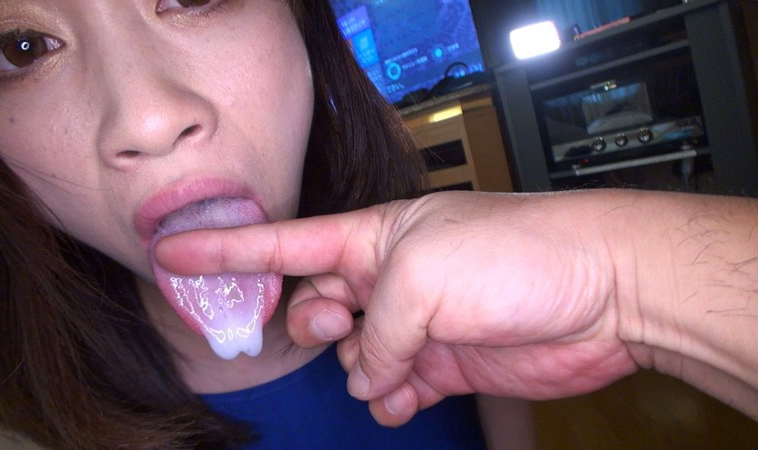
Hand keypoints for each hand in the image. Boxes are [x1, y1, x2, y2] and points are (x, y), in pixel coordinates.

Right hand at [155, 191, 638, 425]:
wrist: (601, 293)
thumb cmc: (519, 254)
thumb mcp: (423, 275)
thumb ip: (378, 328)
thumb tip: (371, 371)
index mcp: (374, 236)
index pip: (283, 243)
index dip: (225, 247)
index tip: (175, 252)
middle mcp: (389, 277)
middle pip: (315, 308)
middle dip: (315, 327)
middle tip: (341, 329)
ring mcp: (415, 320)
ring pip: (352, 356)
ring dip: (362, 369)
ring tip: (398, 366)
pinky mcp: (443, 359)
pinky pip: (390, 386)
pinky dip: (389, 396)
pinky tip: (406, 395)